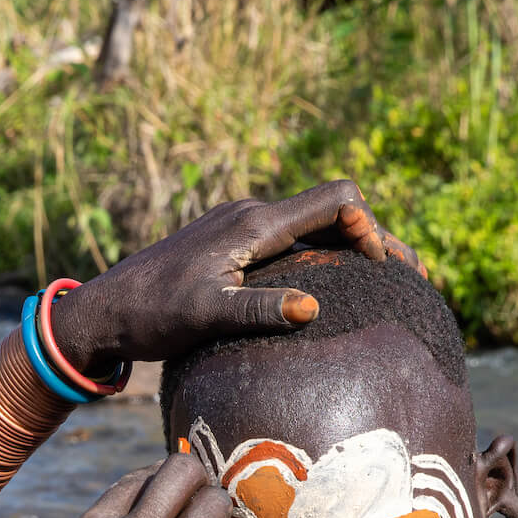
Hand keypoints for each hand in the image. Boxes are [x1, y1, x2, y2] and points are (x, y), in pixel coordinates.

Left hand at [48, 179, 423, 369]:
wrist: (104, 310)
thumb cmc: (151, 315)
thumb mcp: (205, 317)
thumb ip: (258, 310)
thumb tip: (312, 307)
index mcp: (253, 224)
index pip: (336, 200)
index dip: (372, 228)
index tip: (383, 271)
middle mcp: (252, 216)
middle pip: (333, 211)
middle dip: (375, 239)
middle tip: (413, 279)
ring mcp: (241, 229)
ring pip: (313, 227)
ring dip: (351, 249)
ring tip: (387, 285)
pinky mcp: (231, 246)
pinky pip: (291, 244)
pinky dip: (322, 259)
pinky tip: (334, 292)